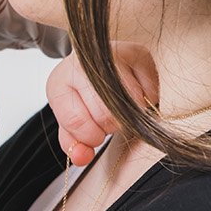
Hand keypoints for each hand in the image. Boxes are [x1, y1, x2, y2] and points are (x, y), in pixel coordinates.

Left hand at [46, 44, 158, 164]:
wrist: (93, 62)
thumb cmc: (81, 94)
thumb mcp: (69, 120)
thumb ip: (73, 144)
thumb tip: (82, 158)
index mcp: (59, 82)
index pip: (77, 122)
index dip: (90, 136)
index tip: (94, 134)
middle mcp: (82, 64)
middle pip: (106, 114)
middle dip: (110, 126)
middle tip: (108, 120)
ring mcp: (111, 54)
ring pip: (131, 104)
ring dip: (129, 115)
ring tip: (120, 107)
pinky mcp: (138, 53)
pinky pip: (150, 92)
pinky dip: (146, 101)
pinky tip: (134, 94)